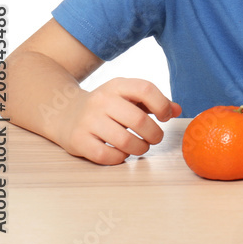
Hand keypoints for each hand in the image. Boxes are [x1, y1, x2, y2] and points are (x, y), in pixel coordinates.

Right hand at [55, 78, 181, 164]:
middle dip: (154, 134)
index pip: (146, 89)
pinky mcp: (78, 140)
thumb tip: (178, 110)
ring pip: (124, 141)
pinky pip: (106, 156)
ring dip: (140, 148)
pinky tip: (122, 153)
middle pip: (138, 120)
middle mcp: (102, 100)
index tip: (165, 117)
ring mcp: (88, 121)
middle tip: (155, 138)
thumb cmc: (107, 105)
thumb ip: (154, 102)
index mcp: (117, 85)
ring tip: (142, 146)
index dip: (162, 105)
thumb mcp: (128, 96)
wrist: (64, 111)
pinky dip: (120, 158)